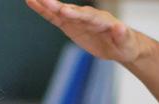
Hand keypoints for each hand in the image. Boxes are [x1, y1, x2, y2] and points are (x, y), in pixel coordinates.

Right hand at [26, 0, 151, 62]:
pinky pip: (54, 17)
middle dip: (58, 7)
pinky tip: (32, 1)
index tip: (64, 11)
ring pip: (60, 11)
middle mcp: (87, 16)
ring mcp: (77, 19)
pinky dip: (43, 10)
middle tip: (45, 0)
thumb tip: (120, 27)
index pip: (88, 16)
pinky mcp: (69, 25)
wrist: (120, 45)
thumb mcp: (126, 41)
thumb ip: (122, 34)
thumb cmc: (125, 43)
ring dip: (47, 4)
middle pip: (71, 11)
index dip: (76, 14)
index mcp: (101, 20)